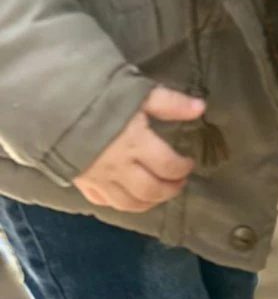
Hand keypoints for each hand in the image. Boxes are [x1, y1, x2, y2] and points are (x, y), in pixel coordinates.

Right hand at [73, 86, 203, 212]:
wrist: (54, 106)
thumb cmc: (102, 96)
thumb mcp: (141, 93)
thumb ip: (171, 103)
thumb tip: (201, 108)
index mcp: (136, 144)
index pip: (168, 166)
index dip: (183, 167)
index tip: (190, 162)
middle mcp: (119, 168)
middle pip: (150, 191)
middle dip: (170, 190)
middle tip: (180, 182)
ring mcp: (99, 179)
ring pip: (129, 204)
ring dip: (149, 202)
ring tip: (161, 193)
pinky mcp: (83, 182)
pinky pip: (105, 202)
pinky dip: (122, 204)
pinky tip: (130, 198)